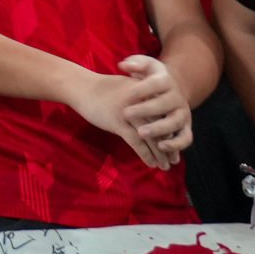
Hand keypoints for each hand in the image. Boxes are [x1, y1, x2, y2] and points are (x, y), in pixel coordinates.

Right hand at [67, 54, 189, 165]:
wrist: (80, 87)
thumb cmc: (100, 89)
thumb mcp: (125, 88)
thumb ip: (141, 99)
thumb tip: (152, 115)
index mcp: (144, 94)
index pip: (163, 116)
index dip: (170, 133)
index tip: (174, 146)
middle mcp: (141, 103)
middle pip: (161, 127)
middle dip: (168, 146)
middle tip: (174, 160)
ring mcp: (129, 112)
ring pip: (151, 137)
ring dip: (159, 154)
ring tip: (165, 166)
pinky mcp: (118, 122)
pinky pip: (137, 142)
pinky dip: (146, 155)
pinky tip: (151, 164)